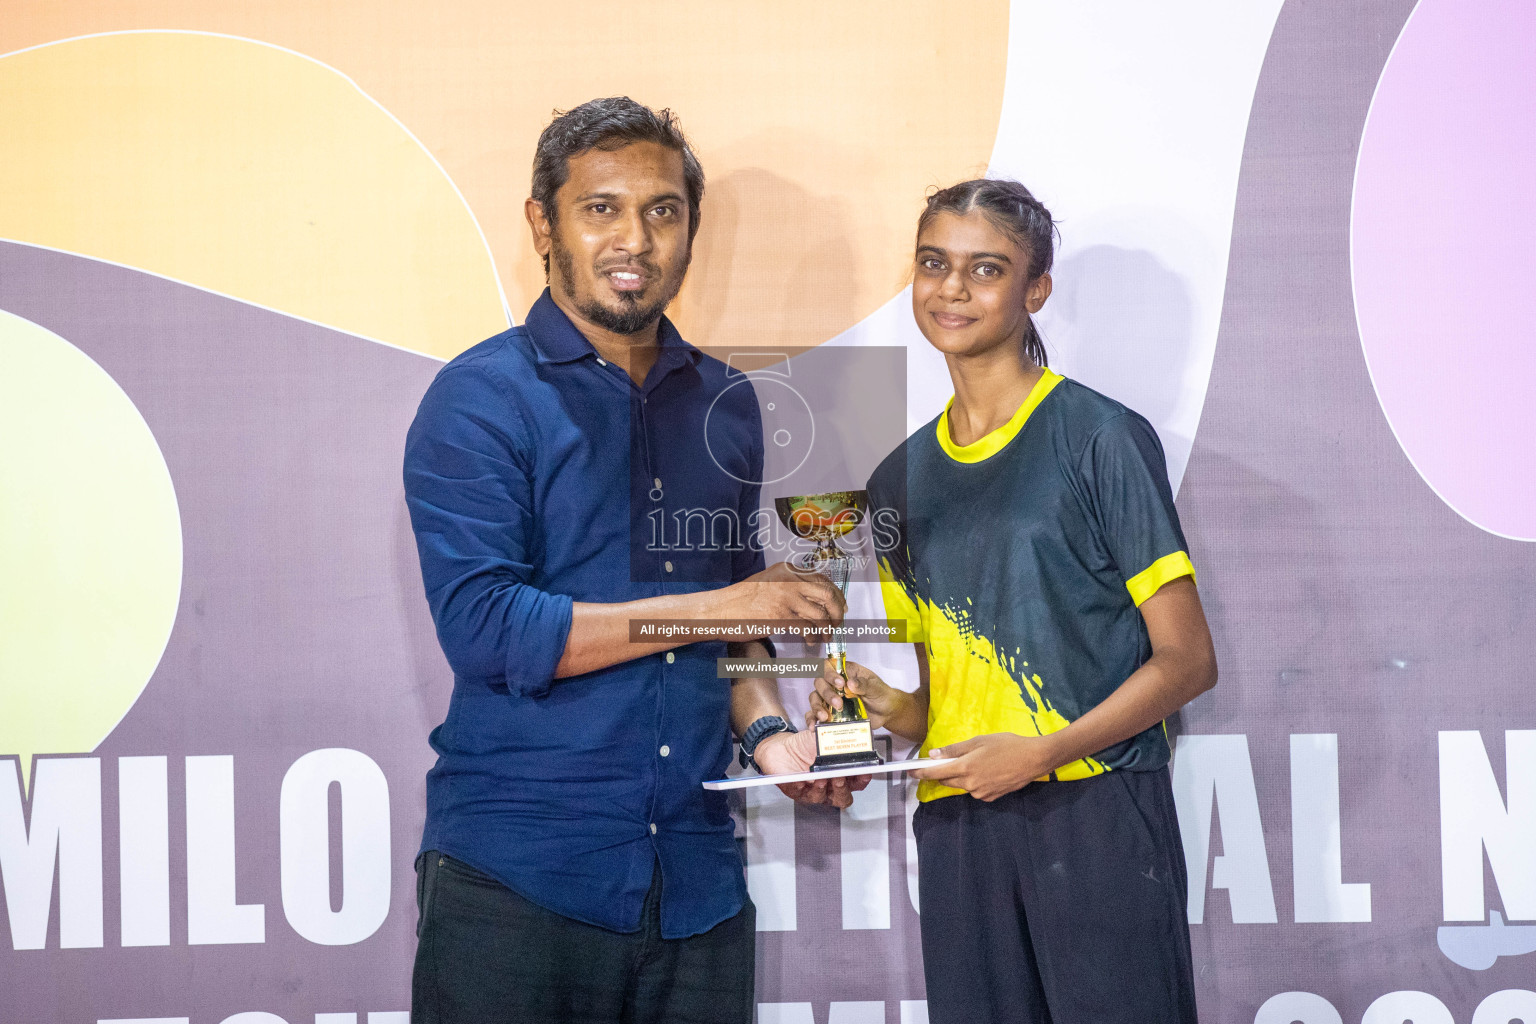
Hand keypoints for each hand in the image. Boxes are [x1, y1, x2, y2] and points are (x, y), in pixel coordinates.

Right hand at [723, 562, 844, 629]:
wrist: (721, 610)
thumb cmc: (741, 599)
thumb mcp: (768, 582)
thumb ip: (789, 586)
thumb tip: (812, 599)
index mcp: (788, 569)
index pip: (822, 579)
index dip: (836, 595)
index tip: (840, 606)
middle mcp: (790, 580)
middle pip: (827, 594)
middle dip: (837, 612)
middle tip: (837, 623)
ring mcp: (786, 598)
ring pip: (820, 614)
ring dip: (827, 628)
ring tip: (825, 636)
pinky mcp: (781, 617)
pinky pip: (808, 628)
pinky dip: (813, 636)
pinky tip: (810, 640)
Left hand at [751, 729, 869, 809]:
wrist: (783, 746)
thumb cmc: (806, 744)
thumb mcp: (824, 738)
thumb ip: (837, 740)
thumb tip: (850, 736)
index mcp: (841, 776)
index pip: (857, 783)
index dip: (862, 779)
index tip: (864, 772)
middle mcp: (829, 788)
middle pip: (843, 797)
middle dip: (842, 788)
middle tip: (839, 777)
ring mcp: (813, 792)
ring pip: (822, 797)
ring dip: (822, 788)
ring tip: (820, 778)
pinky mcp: (796, 792)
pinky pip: (799, 792)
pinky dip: (800, 786)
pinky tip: (801, 780)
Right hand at [808, 658, 900, 730]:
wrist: (886, 713)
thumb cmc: (881, 695)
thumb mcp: (876, 688)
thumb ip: (865, 685)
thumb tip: (851, 683)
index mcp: (846, 672)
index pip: (829, 666)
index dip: (830, 673)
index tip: (840, 684)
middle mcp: (835, 684)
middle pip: (819, 683)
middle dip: (826, 693)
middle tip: (838, 704)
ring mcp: (831, 699)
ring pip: (815, 698)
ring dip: (817, 707)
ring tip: (825, 717)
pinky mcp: (830, 713)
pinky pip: (815, 714)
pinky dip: (812, 719)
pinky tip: (814, 726)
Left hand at [914, 733, 1060, 801]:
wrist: (1034, 759)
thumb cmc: (1007, 745)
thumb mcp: (979, 742)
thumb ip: (955, 750)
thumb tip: (934, 755)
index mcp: (965, 768)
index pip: (935, 773)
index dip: (921, 772)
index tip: (909, 770)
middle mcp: (970, 785)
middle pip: (947, 781)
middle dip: (941, 773)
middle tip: (940, 762)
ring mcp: (981, 793)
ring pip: (962, 786)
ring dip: (959, 777)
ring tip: (974, 762)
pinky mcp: (991, 798)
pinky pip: (975, 790)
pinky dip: (974, 782)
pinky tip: (986, 771)